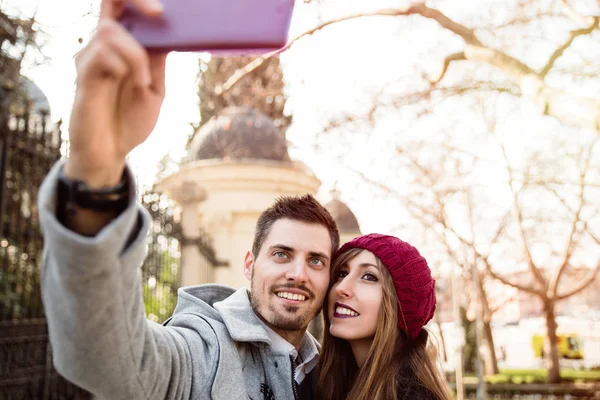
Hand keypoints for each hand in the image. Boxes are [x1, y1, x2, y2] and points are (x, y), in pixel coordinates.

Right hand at [65, 0, 166, 187]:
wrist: (112, 152)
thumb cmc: (130, 122)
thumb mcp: (155, 89)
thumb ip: (157, 62)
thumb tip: (168, 32)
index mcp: (123, 47)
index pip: (120, 6)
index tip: (161, 10)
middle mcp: (103, 46)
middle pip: (109, 2)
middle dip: (135, 0)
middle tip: (159, 14)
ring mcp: (90, 58)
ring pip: (110, 31)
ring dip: (135, 54)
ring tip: (143, 83)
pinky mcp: (83, 74)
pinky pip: (102, 54)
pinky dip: (126, 67)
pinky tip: (134, 86)